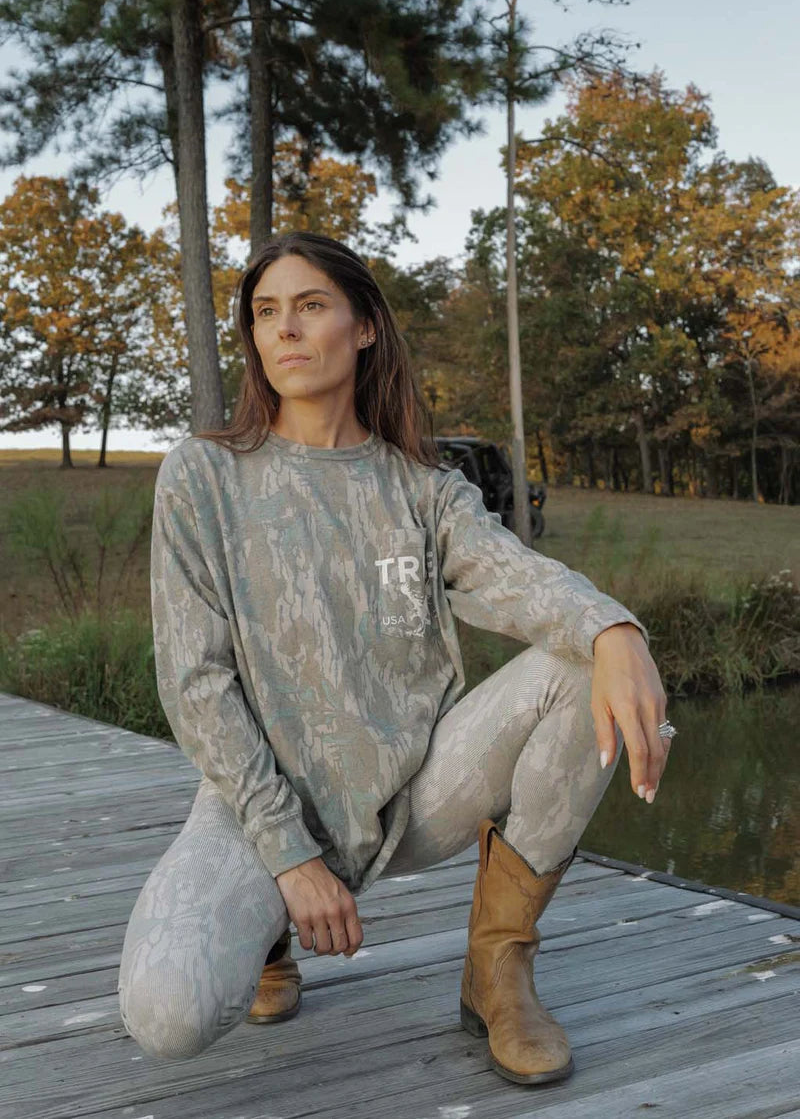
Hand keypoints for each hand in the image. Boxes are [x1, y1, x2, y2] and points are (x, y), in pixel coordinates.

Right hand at [274, 856, 363, 956]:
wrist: (299, 866)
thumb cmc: (319, 878)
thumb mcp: (341, 893)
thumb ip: (347, 913)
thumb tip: (349, 937)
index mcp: (348, 906)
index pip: (356, 937)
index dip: (352, 949)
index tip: (347, 952)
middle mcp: (335, 912)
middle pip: (340, 946)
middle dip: (334, 950)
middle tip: (328, 946)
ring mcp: (318, 916)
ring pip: (323, 948)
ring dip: (319, 949)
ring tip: (316, 942)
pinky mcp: (302, 919)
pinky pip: (306, 943)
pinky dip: (306, 944)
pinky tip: (306, 936)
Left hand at [591, 622, 669, 802]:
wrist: (622, 644)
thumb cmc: (605, 675)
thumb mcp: (597, 704)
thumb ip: (604, 735)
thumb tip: (606, 763)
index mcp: (628, 709)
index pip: (640, 750)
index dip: (641, 774)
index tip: (639, 792)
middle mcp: (648, 708)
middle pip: (656, 751)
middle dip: (653, 776)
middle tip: (648, 796)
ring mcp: (659, 704)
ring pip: (664, 742)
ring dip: (660, 766)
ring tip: (653, 784)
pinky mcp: (663, 700)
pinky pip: (665, 730)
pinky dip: (662, 749)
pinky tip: (656, 760)